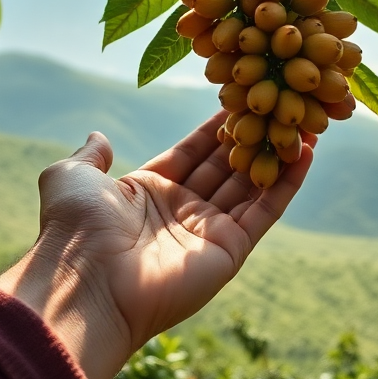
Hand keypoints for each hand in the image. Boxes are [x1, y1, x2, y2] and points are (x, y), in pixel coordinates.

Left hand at [0, 111, 314, 378]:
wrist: (86, 281)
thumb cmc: (75, 227)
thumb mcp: (71, 176)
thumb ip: (90, 155)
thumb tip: (99, 136)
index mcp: (147, 192)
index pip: (192, 153)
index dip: (216, 128)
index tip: (239, 97)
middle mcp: (180, 212)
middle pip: (226, 167)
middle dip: (253, 137)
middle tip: (282, 103)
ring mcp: (208, 232)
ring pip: (252, 185)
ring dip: (277, 155)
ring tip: (304, 122)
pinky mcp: (230, 250)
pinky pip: (265, 211)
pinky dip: (287, 183)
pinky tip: (306, 152)